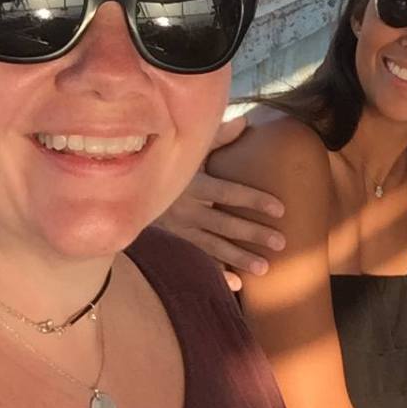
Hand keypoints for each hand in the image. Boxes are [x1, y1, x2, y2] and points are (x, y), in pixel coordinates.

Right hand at [156, 116, 286, 291]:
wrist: (123, 191)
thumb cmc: (167, 165)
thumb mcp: (188, 150)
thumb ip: (216, 138)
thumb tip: (245, 122)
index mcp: (192, 183)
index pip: (228, 192)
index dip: (253, 199)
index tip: (280, 208)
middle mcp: (186, 209)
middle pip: (225, 223)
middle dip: (254, 234)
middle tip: (282, 242)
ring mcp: (179, 229)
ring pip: (213, 247)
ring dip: (239, 258)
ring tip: (265, 268)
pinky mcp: (175, 243)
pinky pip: (198, 261)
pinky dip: (216, 275)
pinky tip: (237, 285)